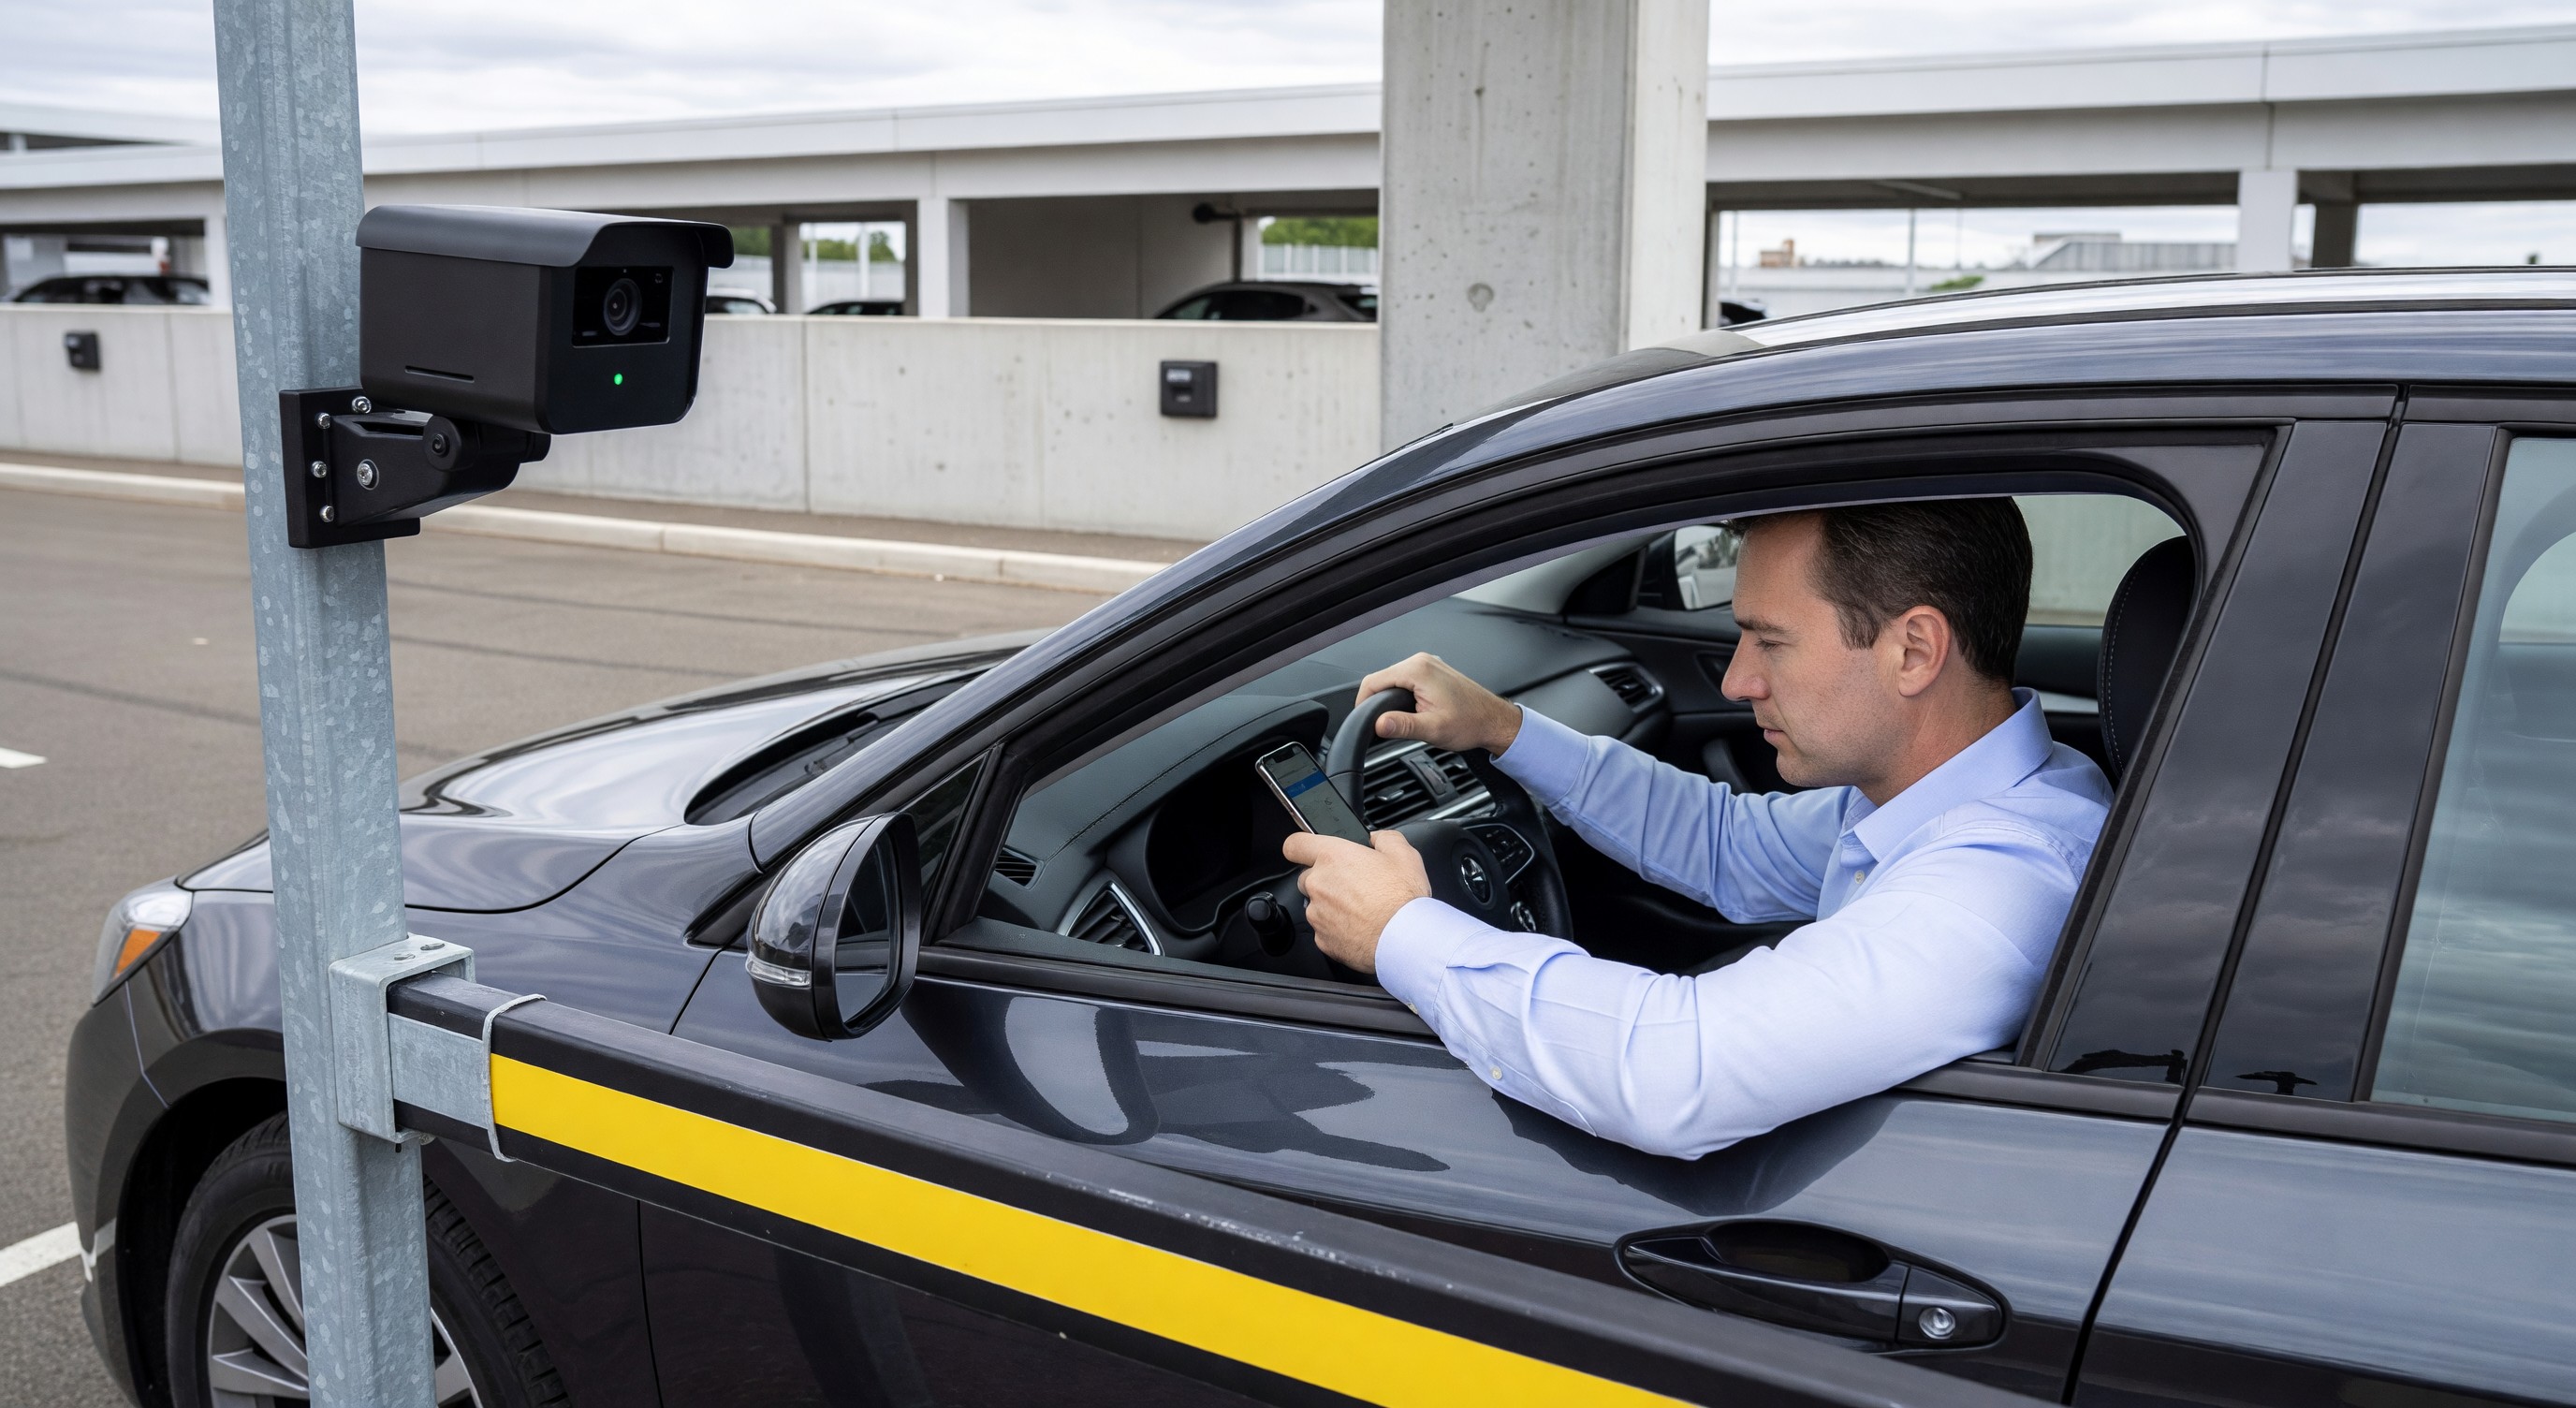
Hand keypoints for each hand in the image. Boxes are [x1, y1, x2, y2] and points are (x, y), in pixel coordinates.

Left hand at [1283, 830, 1430, 973]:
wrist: (1404, 939)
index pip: (1295, 844)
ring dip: (1332, 905)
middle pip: (1307, 876)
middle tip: (1354, 886)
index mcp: (1332, 857)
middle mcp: (1318, 884)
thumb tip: (1376, 839)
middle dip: (1326, 879)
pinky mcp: (1322, 938)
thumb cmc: (1402, 899)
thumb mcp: (1404, 854)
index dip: (1300, 847)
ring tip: (1362, 910)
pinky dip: (1338, 928)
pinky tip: (1361, 927)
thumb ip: (1384, 838)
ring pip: (1316, 905)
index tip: (1308, 852)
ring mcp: (1317, 913)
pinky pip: (1324, 929)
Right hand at [1355, 653, 1521, 755]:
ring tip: (1401, 719)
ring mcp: (1428, 664)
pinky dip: (1403, 695)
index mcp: (1418, 670)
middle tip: (1385, 725)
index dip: (1363, 702)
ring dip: (1391, 699)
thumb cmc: (1471, 722)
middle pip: (1382, 679)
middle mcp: (1422, 661)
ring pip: (1393, 680)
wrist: (1493, 721)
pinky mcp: (1432, 671)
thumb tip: (1378, 724)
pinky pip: (1406, 680)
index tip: (1363, 719)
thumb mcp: (1432, 729)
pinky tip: (1413, 711)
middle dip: (1378, 702)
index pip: (1373, 681)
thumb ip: (1402, 726)